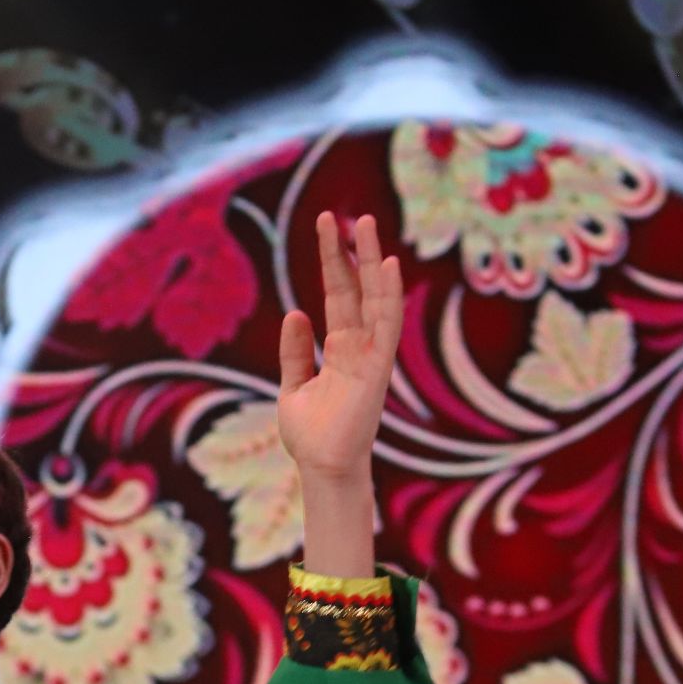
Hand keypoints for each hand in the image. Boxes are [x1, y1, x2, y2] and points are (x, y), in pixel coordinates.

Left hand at [276, 210, 402, 484]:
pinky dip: (388, 297)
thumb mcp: (293, 386)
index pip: (339, 295)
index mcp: (340, 349)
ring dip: (372, 262)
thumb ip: (296, 351)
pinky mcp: (377, 370)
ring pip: (376, 299)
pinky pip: (386, 326)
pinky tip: (387, 265)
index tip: (326, 226)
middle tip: (348, 215)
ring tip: (365, 223)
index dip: (333, 261)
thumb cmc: (311, 435)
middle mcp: (359, 346)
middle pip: (359, 289)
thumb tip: (296, 313)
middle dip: (353, 252)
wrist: (321, 468)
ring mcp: (371, 356)